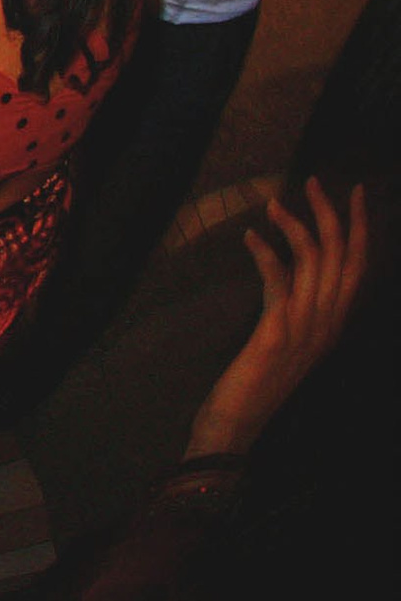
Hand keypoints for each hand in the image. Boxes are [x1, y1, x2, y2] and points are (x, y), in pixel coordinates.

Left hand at [187, 179, 367, 456]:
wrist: (240, 420)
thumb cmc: (257, 379)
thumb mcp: (286, 335)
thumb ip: (295, 303)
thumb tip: (291, 265)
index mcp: (333, 322)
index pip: (359, 267)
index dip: (360, 228)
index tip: (355, 192)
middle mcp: (328, 322)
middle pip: (343, 258)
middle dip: (332, 214)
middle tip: (315, 180)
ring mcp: (305, 327)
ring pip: (314, 264)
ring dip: (295, 227)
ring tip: (274, 201)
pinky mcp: (276, 332)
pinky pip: (279, 283)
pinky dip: (267, 255)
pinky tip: (251, 236)